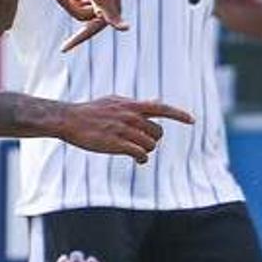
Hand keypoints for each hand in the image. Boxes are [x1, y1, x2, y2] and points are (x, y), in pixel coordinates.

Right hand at [55, 97, 193, 162]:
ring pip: (150, 145)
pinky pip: (139, 154)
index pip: (162, 108)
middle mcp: (130, 116)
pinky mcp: (116, 144)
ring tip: (136, 152)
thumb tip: (156, 101)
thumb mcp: (115, 101)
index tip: (192, 121)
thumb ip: (136, 104)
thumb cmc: (91, 111)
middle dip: (153, 140)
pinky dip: (141, 159)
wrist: (69, 119)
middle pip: (157, 132)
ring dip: (146, 151)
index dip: (179, 115)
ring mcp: (123, 130)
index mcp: (132, 104)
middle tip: (142, 143)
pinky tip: (137, 160)